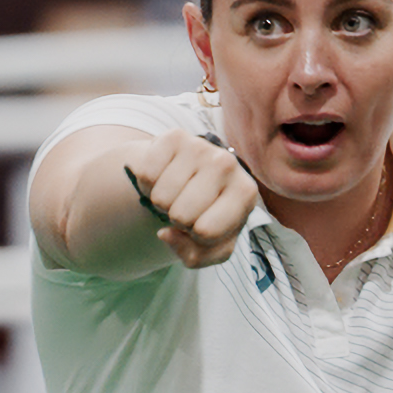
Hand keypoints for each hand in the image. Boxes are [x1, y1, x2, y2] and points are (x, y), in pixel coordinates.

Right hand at [125, 128, 255, 269]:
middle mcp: (228, 164)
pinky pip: (147, 175)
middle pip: (181, 215)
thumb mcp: (211, 246)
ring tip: (175, 193)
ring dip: (161, 202)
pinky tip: (164, 177)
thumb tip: (165, 233)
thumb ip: (195, 256)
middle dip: (176, 219)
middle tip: (185, 206)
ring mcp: (201, 147)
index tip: (201, 224)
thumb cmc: (207, 214)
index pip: (206, 232)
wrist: (193, 176)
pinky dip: (148, 184)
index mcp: (245, 194)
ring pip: (162, 197)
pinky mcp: (175, 136)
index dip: (195, 237)